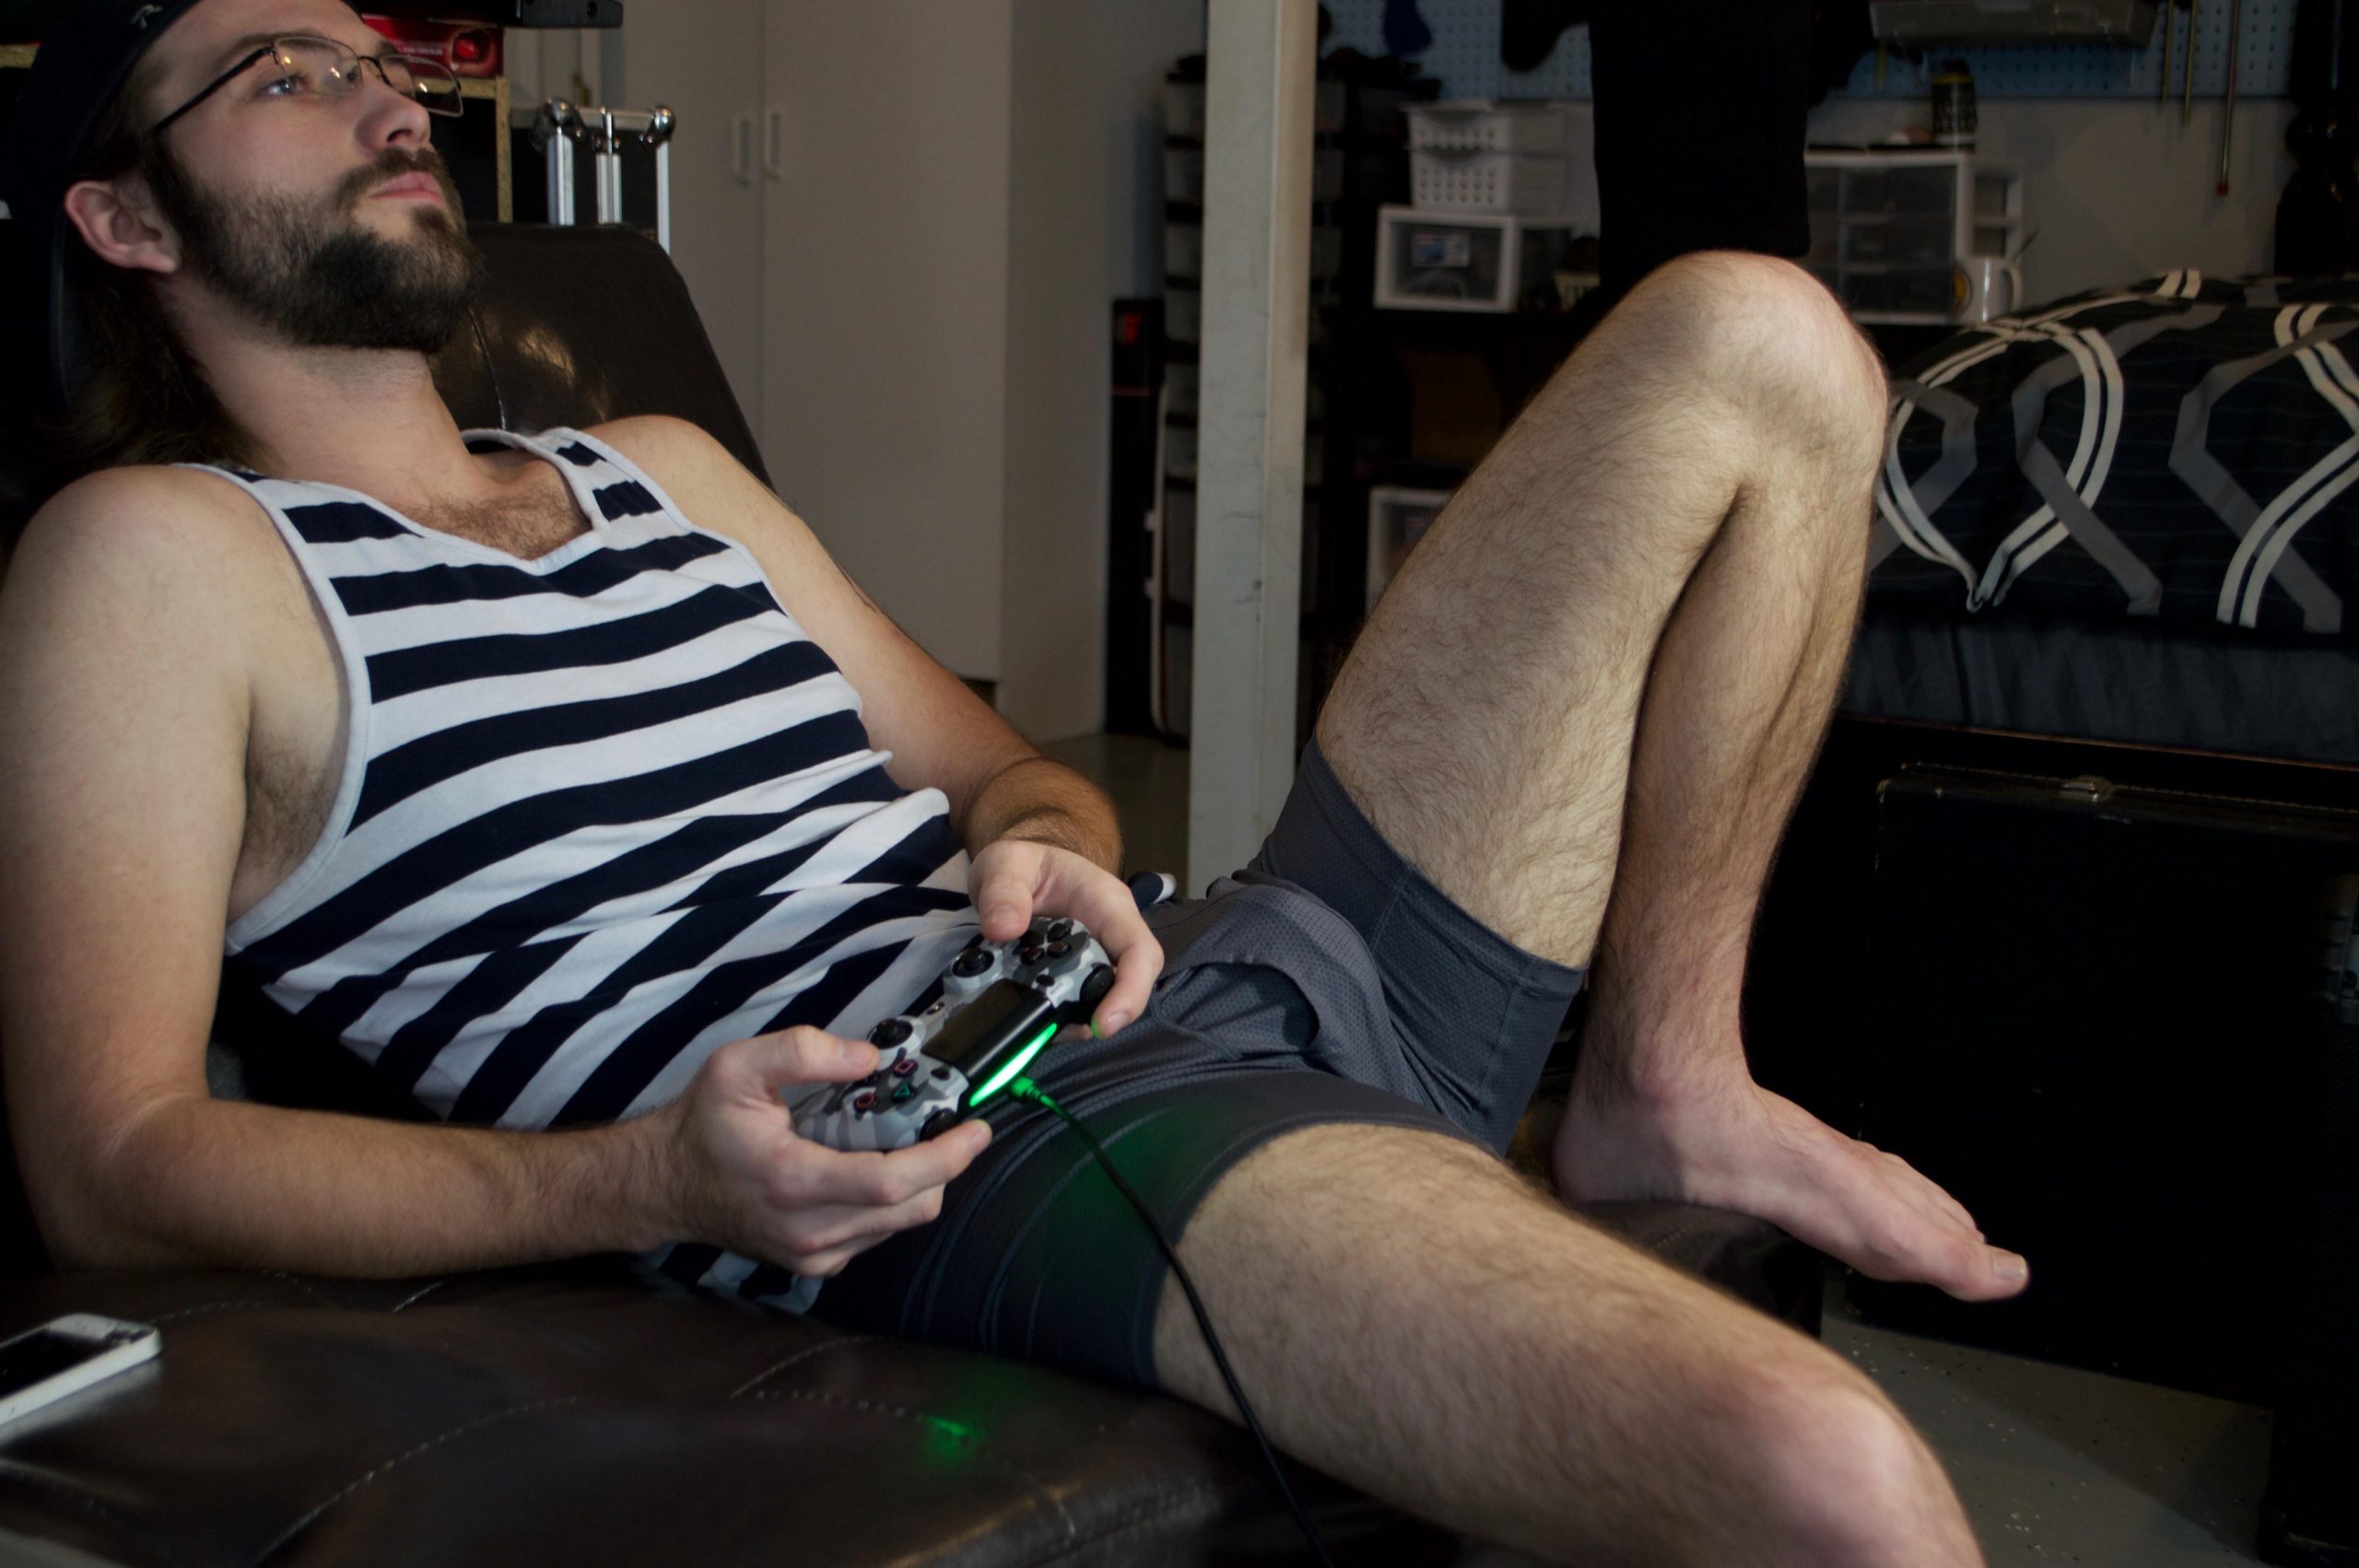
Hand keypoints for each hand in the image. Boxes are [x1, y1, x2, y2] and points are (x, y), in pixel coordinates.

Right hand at [656, 1027, 990, 1278]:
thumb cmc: (704, 1125)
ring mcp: (814, 1254)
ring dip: (920, 1183)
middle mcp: (809, 1230)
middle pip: (911, 1208)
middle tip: (948, 1125)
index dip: (946, 1158)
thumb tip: (868, 1060)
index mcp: (794, 1181)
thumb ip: (803, 1052)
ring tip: (905, 1140)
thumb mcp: (737, 1066)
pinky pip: (879, 1234)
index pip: (893, 1183)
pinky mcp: (817, 1263)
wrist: (667, 1185)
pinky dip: (892, 1202)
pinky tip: (872, 1167)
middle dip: (943, 1165)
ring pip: (901, 1224)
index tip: (976, 1130)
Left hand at [967, 838, 1162, 1035]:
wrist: (1014, 873)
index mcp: (1107, 905)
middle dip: (1100, 1014)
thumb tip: (1003, 930)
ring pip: (1098, 1001)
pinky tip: (1027, 1019)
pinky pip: (1070, 1005)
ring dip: (1071, 1020)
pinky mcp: (1069, 978)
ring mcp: (1090, 961)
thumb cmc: (1023, 862)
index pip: (1139, 951)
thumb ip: (1003, 890)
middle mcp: (1108, 937)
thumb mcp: (1006, 863)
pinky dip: (1051, 1018)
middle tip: (1059, 1029)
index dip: (1131, 991)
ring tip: (1037, 1026)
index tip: (1103, 1023)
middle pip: (1127, 985)